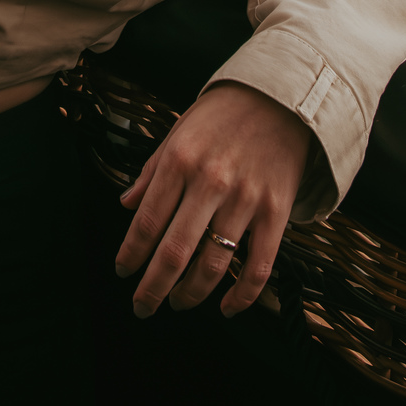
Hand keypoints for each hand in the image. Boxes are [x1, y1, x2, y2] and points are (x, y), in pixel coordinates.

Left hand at [114, 80, 311, 318]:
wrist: (282, 98)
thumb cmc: (224, 114)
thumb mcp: (179, 130)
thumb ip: (152, 170)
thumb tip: (127, 205)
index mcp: (180, 160)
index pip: (147, 221)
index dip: (131, 254)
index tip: (123, 272)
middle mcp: (210, 182)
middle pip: (175, 252)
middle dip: (153, 287)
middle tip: (142, 306)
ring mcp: (246, 199)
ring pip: (213, 265)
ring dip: (191, 294)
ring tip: (177, 302)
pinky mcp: (277, 212)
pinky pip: (258, 267)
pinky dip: (242, 296)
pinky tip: (226, 307)